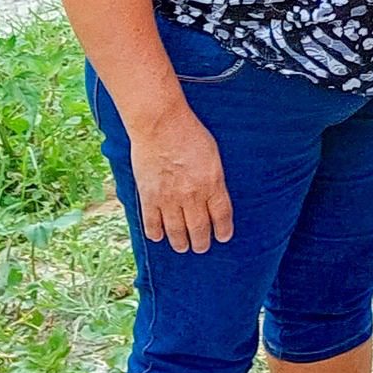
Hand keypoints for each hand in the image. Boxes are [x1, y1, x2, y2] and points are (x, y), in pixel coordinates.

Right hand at [130, 105, 233, 253]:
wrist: (161, 125)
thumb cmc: (191, 134)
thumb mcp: (213, 155)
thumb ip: (214, 178)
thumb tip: (214, 196)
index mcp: (212, 182)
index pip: (221, 215)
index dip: (223, 230)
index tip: (223, 238)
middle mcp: (192, 195)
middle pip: (199, 228)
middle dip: (201, 241)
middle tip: (201, 247)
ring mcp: (168, 198)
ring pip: (175, 230)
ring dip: (180, 242)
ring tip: (182, 247)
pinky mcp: (148, 196)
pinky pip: (151, 223)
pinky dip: (155, 233)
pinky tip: (159, 237)